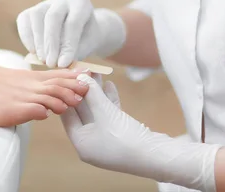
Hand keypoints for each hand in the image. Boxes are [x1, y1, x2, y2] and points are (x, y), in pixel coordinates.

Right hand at [16, 0, 125, 67]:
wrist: (80, 32)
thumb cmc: (84, 39)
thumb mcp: (86, 45)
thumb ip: (74, 52)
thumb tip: (59, 62)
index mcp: (81, 4)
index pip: (73, 23)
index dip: (67, 45)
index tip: (63, 64)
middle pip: (52, 17)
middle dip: (50, 43)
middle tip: (50, 63)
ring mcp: (46, 2)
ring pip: (36, 16)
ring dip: (38, 41)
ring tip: (43, 59)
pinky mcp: (32, 10)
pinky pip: (24, 20)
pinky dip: (26, 37)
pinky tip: (33, 51)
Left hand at [62, 74, 220, 191]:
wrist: (157, 156)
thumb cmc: (125, 137)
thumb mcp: (105, 112)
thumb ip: (91, 93)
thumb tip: (81, 76)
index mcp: (81, 142)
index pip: (67, 114)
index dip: (68, 93)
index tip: (69, 75)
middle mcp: (90, 143)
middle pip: (82, 111)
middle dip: (84, 89)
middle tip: (85, 69)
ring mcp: (105, 140)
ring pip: (97, 111)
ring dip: (97, 92)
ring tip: (98, 72)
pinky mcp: (120, 136)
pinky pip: (110, 115)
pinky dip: (109, 100)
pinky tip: (111, 84)